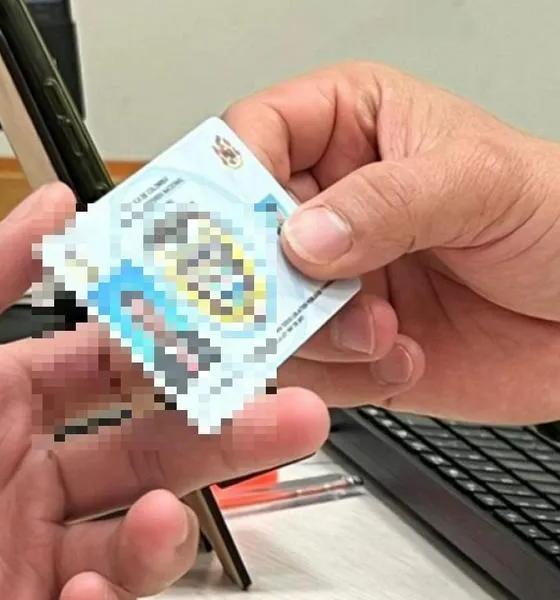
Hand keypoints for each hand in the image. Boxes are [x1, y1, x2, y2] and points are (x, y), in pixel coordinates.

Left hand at [0, 184, 328, 598]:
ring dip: (174, 522)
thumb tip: (56, 204)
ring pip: (139, 534)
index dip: (174, 345)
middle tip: (289, 409)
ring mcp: (29, 552)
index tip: (233, 329)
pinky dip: (106, 591)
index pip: (115, 362)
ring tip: (177, 512)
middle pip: (152, 444)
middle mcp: (24, 474)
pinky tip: (88, 581)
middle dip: (224, 429)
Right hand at [225, 62, 559, 424]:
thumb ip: (389, 202)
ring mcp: (332, 278)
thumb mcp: (482, 185)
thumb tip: (304, 236)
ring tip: (383, 328)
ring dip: (318, 333)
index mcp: (351, 130)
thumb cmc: (559, 219)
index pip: (255, 135)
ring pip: (263, 311)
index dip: (233, 178)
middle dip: (270, 277)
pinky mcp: (343, 340)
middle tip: (302, 297)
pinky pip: (305, 366)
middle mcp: (329, 205)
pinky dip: (347, 374)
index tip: (242, 228)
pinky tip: (402, 354)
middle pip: (243, 235)